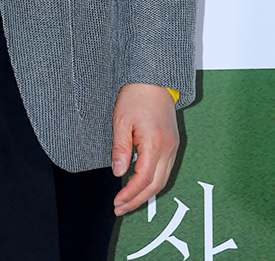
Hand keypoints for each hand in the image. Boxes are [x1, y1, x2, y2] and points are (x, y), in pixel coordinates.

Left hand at [112, 83, 178, 215]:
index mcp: (155, 143)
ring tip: (128, 202)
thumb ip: (120, 149)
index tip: (117, 202)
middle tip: (120, 208)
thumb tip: (118, 173)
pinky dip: (153, 182)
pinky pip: (165, 170)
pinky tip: (140, 186)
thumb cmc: (135, 97)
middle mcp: (168, 149)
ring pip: (162, 180)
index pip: (144, 179)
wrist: (154, 81)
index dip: (130, 194)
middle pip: (156, 185)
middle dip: (137, 200)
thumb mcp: (121, 122)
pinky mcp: (173, 144)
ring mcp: (173, 147)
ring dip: (146, 194)